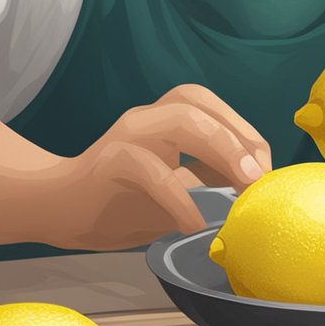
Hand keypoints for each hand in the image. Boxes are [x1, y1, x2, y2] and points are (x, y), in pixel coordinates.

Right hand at [37, 85, 271, 250]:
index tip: (264, 176)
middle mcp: (146, 117)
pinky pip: (148, 170)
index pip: (213, 108)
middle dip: (238, 137)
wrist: (60, 211)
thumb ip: (213, 178)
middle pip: (197, 102)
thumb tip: (262, 185)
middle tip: (260, 178)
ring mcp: (125, 136)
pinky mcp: (106, 162)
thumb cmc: (126, 200)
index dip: (246, 135)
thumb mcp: (180, 187)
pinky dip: (178, 197)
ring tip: (242, 188)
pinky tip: (194, 223)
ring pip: (178, 121)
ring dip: (221, 150)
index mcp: (165, 117)